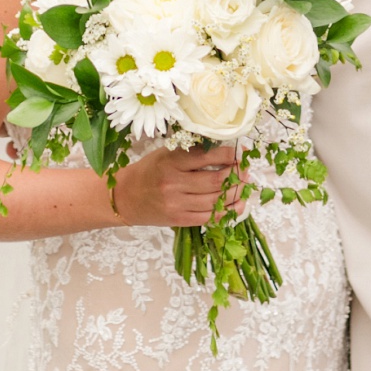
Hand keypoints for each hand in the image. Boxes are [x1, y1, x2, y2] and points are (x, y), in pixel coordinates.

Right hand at [112, 144, 241, 227]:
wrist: (125, 197)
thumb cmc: (149, 171)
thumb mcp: (166, 154)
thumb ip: (191, 152)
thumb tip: (225, 150)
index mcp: (171, 161)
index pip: (208, 156)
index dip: (230, 155)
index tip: (240, 153)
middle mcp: (174, 183)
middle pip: (217, 180)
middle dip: (237, 174)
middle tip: (246, 170)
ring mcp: (177, 204)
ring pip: (217, 200)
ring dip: (237, 193)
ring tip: (245, 185)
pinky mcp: (179, 220)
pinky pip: (210, 217)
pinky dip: (228, 211)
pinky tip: (238, 204)